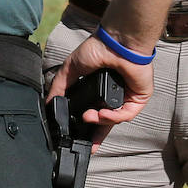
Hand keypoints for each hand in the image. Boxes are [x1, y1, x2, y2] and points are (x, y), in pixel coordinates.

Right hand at [46, 33, 154, 149]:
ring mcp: (127, 97)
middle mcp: (113, 94)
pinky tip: (103, 114)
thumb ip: (60, 86)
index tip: (77, 137)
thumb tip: (49, 103)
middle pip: (105, 121)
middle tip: (87, 143)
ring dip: (101, 122)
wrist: (118, 43)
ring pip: (114, 119)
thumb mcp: (72, 68)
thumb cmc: (98, 49)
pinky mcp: (138, 99)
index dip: (86, 124)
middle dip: (96, 134)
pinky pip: (126, 115)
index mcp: (99, 88)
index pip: (93, 111)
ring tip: (89, 117)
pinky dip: (114, 117)